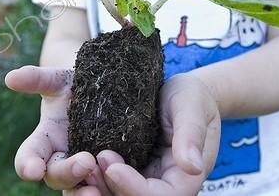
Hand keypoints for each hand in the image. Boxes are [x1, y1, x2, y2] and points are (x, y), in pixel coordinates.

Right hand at [5, 66, 111, 194]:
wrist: (105, 89)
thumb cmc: (75, 84)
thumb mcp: (58, 80)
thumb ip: (36, 79)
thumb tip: (11, 77)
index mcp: (45, 139)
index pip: (29, 157)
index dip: (27, 165)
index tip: (33, 170)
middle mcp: (61, 158)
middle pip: (56, 176)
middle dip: (68, 172)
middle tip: (87, 161)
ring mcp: (85, 168)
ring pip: (79, 188)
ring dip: (85, 189)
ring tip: (98, 187)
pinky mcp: (107, 171)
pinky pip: (105, 186)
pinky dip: (109, 187)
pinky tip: (120, 184)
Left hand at [97, 73, 220, 195]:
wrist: (182, 92)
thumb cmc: (192, 97)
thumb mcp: (192, 108)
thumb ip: (191, 135)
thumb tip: (192, 167)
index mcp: (184, 175)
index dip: (135, 188)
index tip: (113, 167)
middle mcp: (164, 182)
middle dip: (112, 188)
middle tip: (93, 163)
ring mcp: (146, 177)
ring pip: (121, 194)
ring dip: (101, 186)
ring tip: (86, 163)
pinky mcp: (132, 167)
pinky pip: (113, 181)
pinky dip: (98, 177)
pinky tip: (85, 160)